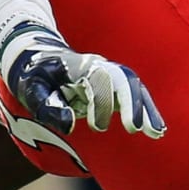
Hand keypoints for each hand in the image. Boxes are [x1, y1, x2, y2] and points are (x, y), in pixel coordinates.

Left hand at [2, 27, 165, 137]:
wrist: (35, 56)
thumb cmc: (31, 76)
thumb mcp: (31, 89)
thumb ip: (47, 106)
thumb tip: (70, 125)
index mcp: (77, 66)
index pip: (98, 81)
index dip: (101, 103)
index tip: (96, 127)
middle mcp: (96, 67)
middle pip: (123, 80)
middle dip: (132, 104)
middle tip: (135, 129)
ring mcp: (106, 74)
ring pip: (133, 87)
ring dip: (145, 109)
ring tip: (157, 133)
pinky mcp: (110, 85)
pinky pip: (134, 95)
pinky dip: (145, 110)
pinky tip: (156, 130)